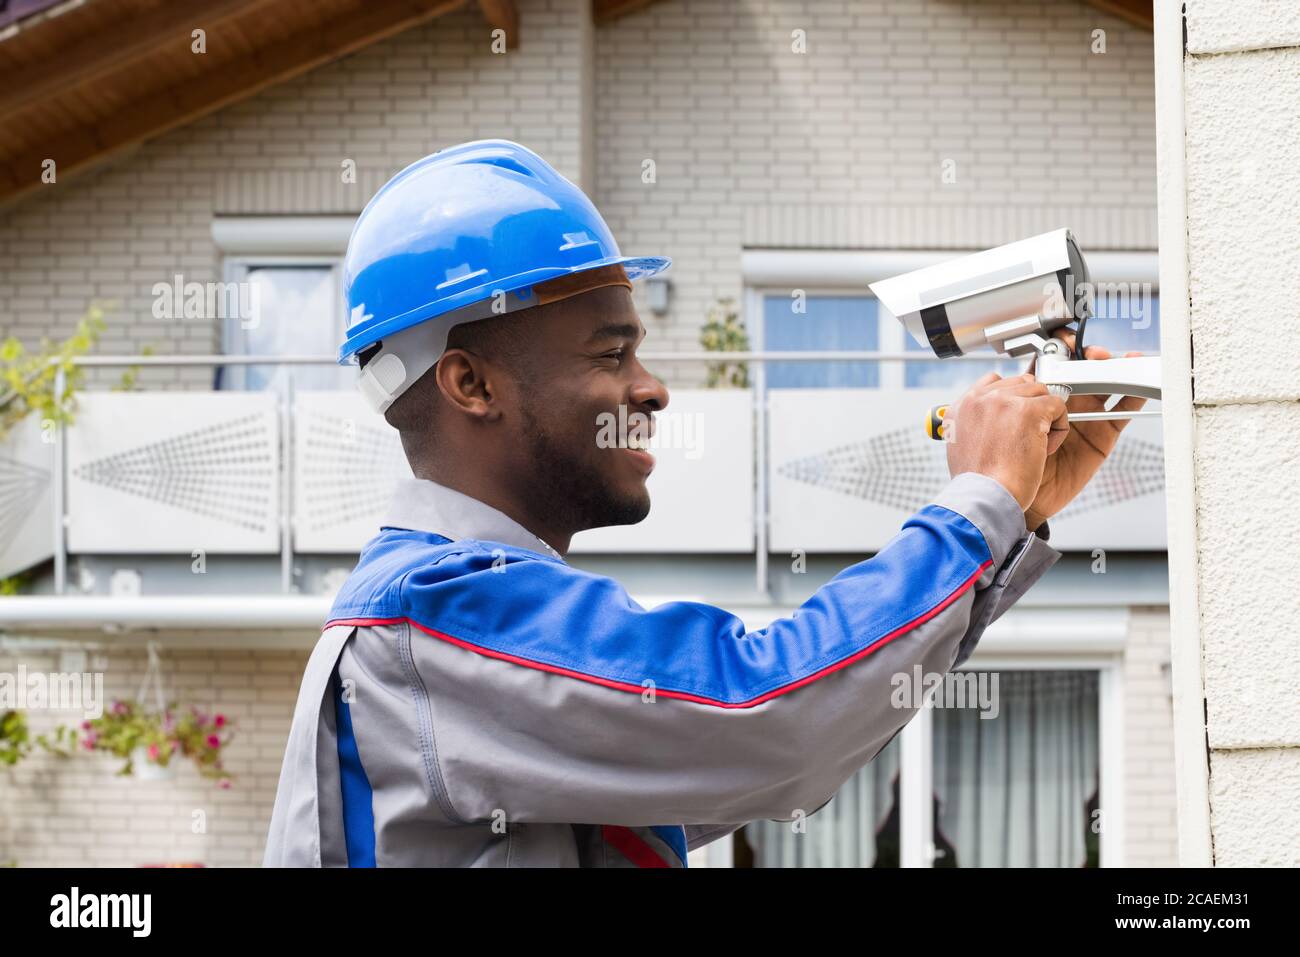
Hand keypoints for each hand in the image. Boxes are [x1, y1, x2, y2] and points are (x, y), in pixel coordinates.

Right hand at [945, 369, 1068, 511]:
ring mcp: (1004, 401)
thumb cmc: (977, 483)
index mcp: (962, 405)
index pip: (994, 381)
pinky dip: (1059, 429)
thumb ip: (974, 423)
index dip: (1011, 401)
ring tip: (1033, 446)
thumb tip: (994, 417)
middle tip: (1025, 438)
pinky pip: (1057, 405)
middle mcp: (980, 398)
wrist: (985, 497)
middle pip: (1021, 384)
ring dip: (1044, 418)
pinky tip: (1044, 448)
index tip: (1015, 423)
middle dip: (1030, 408)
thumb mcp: (961, 446)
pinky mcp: (1029, 410)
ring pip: (1041, 393)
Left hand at [1021, 329, 1146, 528]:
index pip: (1053, 365)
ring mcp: (1083, 419)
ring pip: (1105, 386)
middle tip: (1090, 354)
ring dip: (1115, 370)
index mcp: (1036, 398)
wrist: (1013, 497)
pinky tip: (1142, 384)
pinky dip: (1134, 397)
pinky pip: (1121, 413)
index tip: (1064, 340)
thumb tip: (1021, 373)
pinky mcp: (1101, 436)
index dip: (1061, 350)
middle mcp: (1061, 405)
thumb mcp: (1005, 423)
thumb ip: (1017, 400)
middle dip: (1089, 356)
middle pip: (1082, 371)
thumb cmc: (1005, 463)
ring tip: (1119, 360)